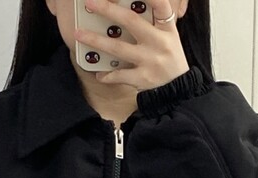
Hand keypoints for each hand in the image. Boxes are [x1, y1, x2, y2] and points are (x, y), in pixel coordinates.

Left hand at [75, 0, 189, 90]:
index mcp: (167, 28)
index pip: (160, 5)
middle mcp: (159, 42)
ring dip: (96, 40)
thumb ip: (153, 22)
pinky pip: (120, 75)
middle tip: (90, 2)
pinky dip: (107, 75)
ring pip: (119, 48)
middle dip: (108, 10)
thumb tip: (123, 10)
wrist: (179, 89)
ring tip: (79, 34)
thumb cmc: (169, 58)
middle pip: (131, 21)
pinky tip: (99, 73)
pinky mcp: (143, 79)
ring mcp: (151, 61)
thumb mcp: (168, 36)